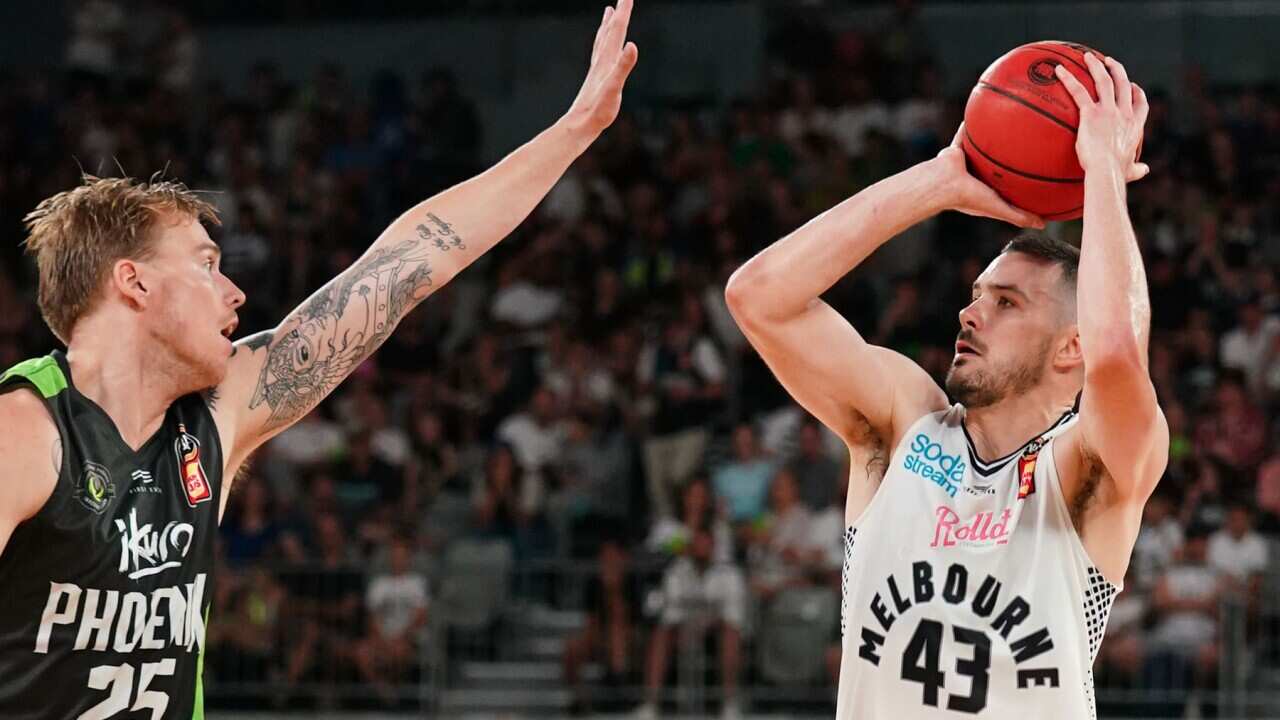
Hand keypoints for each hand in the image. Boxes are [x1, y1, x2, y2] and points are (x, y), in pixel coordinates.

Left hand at [563, 0, 639, 138]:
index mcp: (607, 61)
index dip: (623, 14)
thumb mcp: (614, 88)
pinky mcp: (595, 79)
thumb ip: (623, 67)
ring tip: (608, 12)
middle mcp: (601, 61)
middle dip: (618, 14)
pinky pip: (599, 54)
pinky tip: (602, 47)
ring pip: (603, 41)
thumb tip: (632, 45)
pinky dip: (602, 44)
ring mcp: (597, 69)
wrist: (579, 125)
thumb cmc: (598, 110)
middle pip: (610, 32)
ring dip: (607, 26)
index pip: (617, 32)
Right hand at [930, 125, 1044, 228]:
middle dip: (1003, 161)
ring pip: (979, 151)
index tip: (1030, 177)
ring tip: (1001, 129)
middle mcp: (973, 178)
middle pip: (992, 168)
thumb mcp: (999, 209)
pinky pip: (963, 135)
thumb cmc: (969, 197)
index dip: (1014, 184)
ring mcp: (963, 165)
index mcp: (983, 192)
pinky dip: (968, 127)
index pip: (1002, 188)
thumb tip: (1043, 225)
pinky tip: (980, 112)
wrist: (943, 183)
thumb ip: (1019, 216)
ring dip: (987, 142)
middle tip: (1020, 150)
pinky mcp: (954, 152)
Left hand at [1055, 54, 1148, 180]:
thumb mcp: (1130, 170)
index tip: (1132, 85)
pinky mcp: (1091, 113)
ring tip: (1087, 56)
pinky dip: (1069, 79)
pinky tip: (1059, 70)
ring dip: (1096, 66)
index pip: (1140, 104)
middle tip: (1108, 61)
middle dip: (1116, 70)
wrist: (1106, 171)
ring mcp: (1109, 111)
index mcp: (1135, 126)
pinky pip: (1078, 91)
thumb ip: (1136, 168)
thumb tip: (1143, 170)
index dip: (1136, 92)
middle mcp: (1125, 113)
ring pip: (1104, 81)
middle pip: (1123, 84)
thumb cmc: (1116, 174)